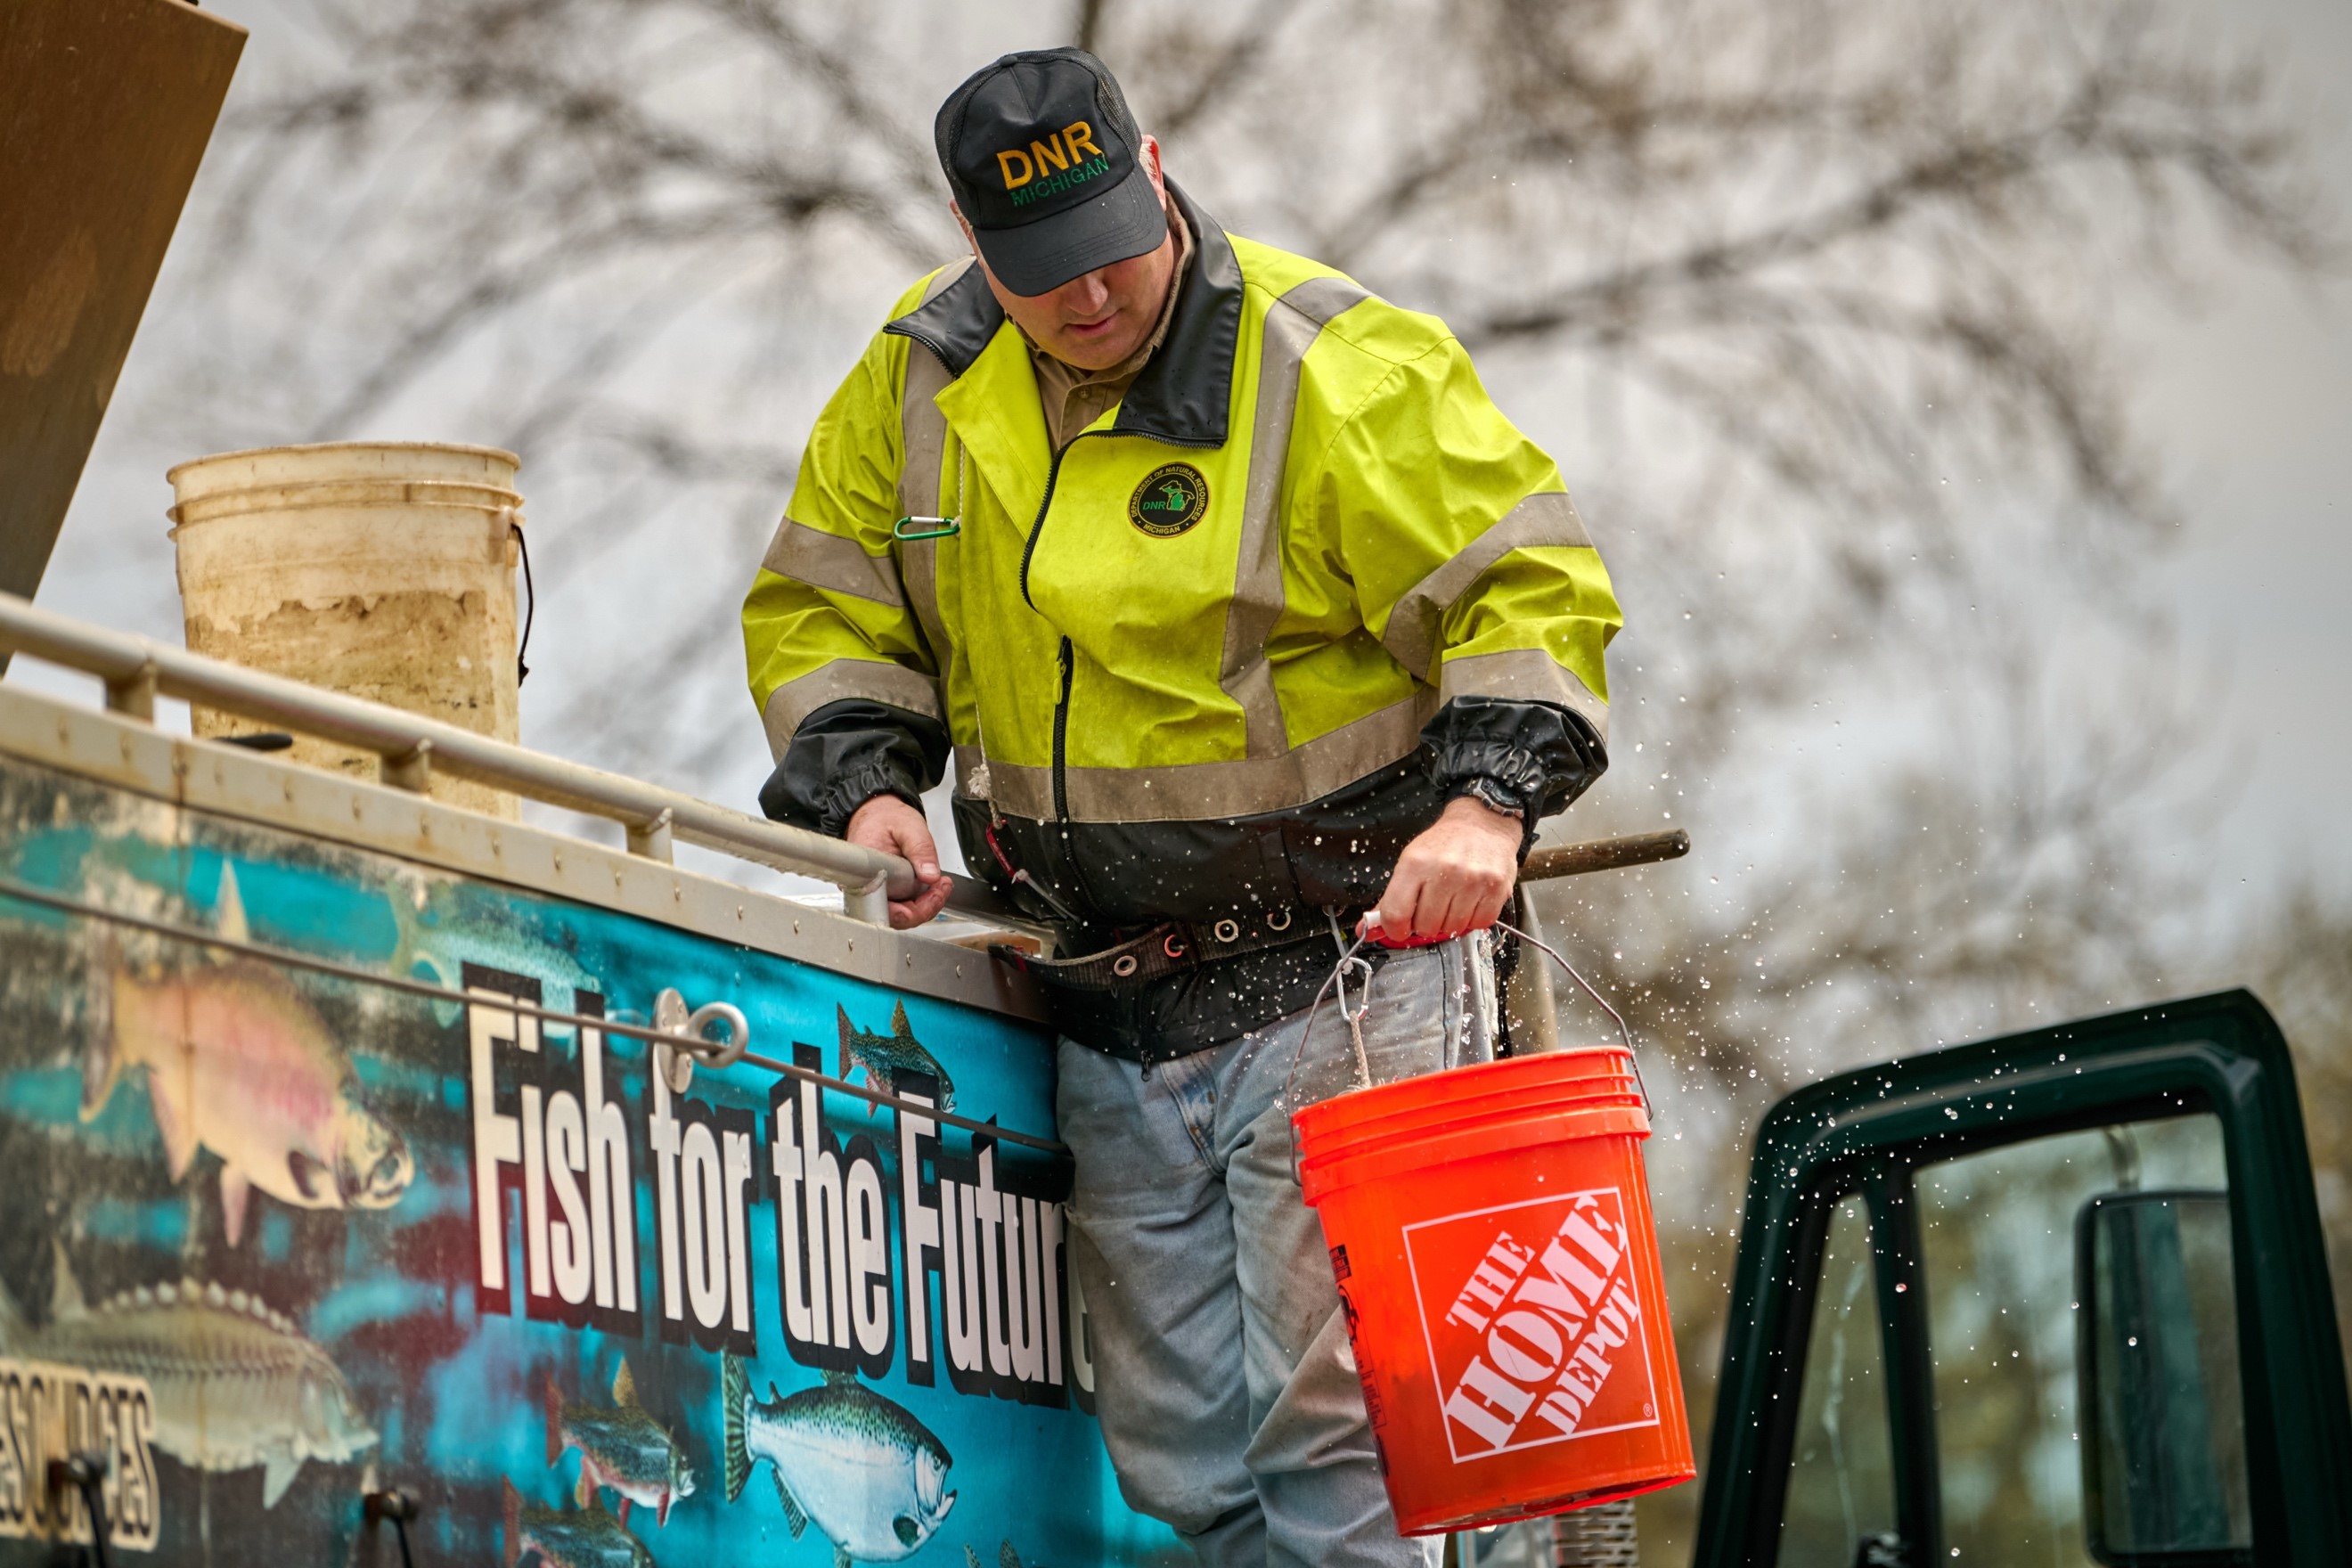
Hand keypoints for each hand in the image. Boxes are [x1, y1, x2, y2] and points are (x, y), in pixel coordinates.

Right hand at [845, 795, 951, 929]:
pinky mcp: (884, 892)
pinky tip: (931, 887)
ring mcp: (874, 891)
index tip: (931, 898)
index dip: (909, 912)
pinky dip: (920, 900)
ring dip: (924, 905)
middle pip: (894, 917)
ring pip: (900, 915)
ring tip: (940, 885)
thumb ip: (921, 849)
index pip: (884, 908)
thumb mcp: (909, 826)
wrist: (876, 812)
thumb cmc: (885, 818)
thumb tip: (930, 875)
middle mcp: (865, 887)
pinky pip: (901, 906)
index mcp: (864, 872)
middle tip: (941, 888)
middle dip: (924, 908)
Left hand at [1372, 796, 1521, 943]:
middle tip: (1430, 907)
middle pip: (1425, 926)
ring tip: (1452, 901)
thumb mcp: (1411, 862)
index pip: (1396, 913)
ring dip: (1450, 922)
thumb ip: (1391, 898)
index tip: (1399, 929)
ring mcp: (1473, 881)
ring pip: (1452, 929)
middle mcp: (1445, 871)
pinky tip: (1470, 902)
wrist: (1482, 823)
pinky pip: (1478, 924)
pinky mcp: (1496, 888)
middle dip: (1425, 923)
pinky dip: (1472, 920)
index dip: (1395, 929)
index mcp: (1416, 863)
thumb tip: (1369, 929)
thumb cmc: (1445, 844)